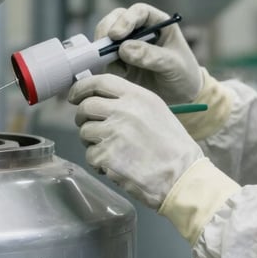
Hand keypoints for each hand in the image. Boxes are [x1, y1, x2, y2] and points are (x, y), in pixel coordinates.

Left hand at [68, 73, 203, 208]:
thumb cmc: (173, 147)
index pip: (100, 81)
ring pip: (84, 132)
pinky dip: (99, 162)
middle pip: (86, 107)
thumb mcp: (156, 111)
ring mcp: (113, 133)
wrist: (182, 176)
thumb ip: (129, 102)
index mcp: (137, 96)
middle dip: (83, 118)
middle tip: (90, 127)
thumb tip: (100, 100)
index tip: (75, 96)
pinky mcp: (106, 156)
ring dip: (92, 142)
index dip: (81, 88)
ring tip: (111, 150)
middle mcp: (124, 110)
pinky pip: (90, 155)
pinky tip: (116, 165)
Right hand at [94, 3, 202, 104]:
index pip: (139, 12)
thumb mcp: (173, 65)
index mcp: (158, 23)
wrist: (182, 96)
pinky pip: (105, 59)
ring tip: (113, 66)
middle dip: (107, 30)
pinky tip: (117, 75)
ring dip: (103, 49)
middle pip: (116, 20)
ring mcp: (127, 45)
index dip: (126, 19)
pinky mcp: (119, 62)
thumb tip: (124, 49)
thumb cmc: (184, 74)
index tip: (117, 35)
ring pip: (106, 38)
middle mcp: (140, 30)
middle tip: (102, 46)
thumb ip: (151, 56)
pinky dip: (104, 64)